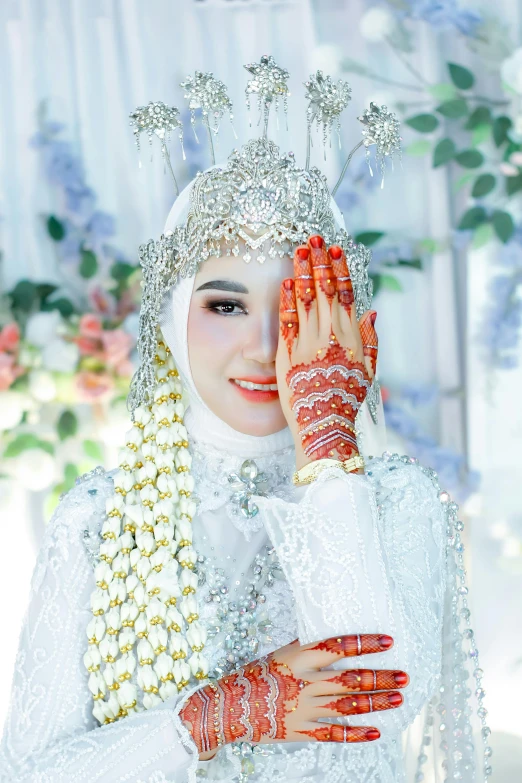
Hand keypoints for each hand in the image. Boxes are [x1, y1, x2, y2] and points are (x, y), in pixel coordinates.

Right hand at [180, 633, 407, 756]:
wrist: (229, 708)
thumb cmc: (255, 675)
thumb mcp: (281, 654)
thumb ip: (306, 647)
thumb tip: (333, 637)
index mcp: (300, 658)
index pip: (339, 647)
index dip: (365, 644)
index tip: (388, 641)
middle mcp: (306, 682)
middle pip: (351, 679)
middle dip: (381, 678)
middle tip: (404, 676)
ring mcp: (305, 708)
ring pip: (348, 705)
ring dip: (376, 702)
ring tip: (398, 698)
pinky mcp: (303, 730)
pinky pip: (335, 733)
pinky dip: (357, 733)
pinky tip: (376, 732)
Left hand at [276, 235, 377, 469]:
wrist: (324, 424)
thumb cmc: (348, 400)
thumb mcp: (368, 370)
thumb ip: (370, 339)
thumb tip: (371, 311)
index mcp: (351, 337)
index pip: (345, 294)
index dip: (339, 270)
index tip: (335, 250)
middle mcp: (330, 335)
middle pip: (324, 290)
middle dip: (318, 262)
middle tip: (312, 239)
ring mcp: (308, 343)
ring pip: (305, 300)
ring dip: (301, 273)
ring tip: (298, 251)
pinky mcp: (288, 353)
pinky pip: (287, 321)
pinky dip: (287, 300)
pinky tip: (285, 282)